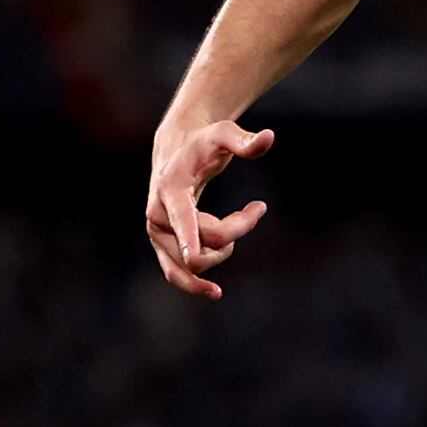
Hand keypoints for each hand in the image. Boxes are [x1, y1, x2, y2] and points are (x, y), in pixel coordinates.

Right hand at [144, 116, 274, 297]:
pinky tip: (214, 291)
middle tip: (257, 208)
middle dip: (238, 229)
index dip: (190, 238)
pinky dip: (198, 282)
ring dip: (226, 248)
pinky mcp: (163, 246)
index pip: (183, 217)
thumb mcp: (224, 134)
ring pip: (197, 261)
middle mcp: (158, 215)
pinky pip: (179, 274)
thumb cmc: (203, 144)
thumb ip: (245, 141)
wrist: (175, 153)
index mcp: (171, 189)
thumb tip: (269, 137)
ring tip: (241, 219)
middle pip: (206, 242)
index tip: (194, 260)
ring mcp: (157, 234)